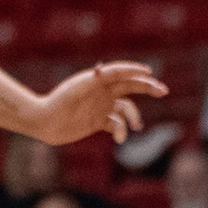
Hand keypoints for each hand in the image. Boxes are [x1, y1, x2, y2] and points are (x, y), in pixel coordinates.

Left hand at [23, 61, 165, 144]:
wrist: (44, 122)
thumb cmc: (59, 102)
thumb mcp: (77, 90)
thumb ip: (91, 81)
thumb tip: (103, 69)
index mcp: (96, 80)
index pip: (121, 72)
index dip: (135, 70)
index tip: (150, 72)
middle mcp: (101, 91)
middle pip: (129, 86)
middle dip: (148, 87)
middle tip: (164, 91)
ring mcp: (100, 107)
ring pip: (126, 109)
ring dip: (134, 116)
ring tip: (136, 125)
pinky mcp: (97, 122)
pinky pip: (117, 125)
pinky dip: (122, 131)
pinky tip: (119, 138)